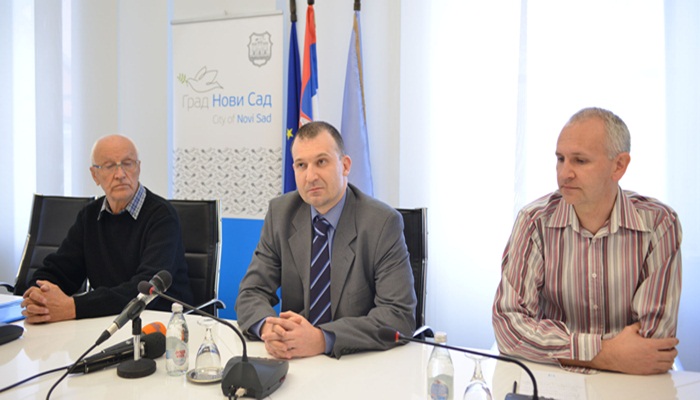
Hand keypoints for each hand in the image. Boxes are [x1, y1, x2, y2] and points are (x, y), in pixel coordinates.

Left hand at [21, 280, 75, 323]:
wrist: (68, 307)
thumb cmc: (62, 298)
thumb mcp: (55, 287)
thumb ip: (45, 283)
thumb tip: (38, 282)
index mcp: (43, 293)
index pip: (31, 291)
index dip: (27, 292)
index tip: (26, 295)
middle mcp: (41, 301)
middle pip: (27, 300)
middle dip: (24, 302)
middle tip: (23, 304)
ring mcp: (41, 309)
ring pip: (27, 310)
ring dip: (25, 310)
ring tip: (25, 310)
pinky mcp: (42, 317)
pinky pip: (31, 318)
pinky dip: (28, 318)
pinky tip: (29, 316)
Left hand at [260, 311, 325, 358]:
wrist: (319, 341)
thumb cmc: (308, 330)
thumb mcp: (301, 319)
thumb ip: (290, 315)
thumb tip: (280, 314)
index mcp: (296, 326)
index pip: (284, 322)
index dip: (275, 320)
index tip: (267, 319)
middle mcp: (296, 334)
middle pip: (282, 334)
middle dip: (271, 335)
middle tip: (263, 336)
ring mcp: (297, 343)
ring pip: (284, 344)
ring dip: (274, 344)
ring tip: (267, 343)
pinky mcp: (298, 351)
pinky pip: (288, 353)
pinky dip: (281, 353)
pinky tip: (275, 351)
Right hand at [563, 322, 677, 373]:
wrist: (611, 356)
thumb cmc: (619, 343)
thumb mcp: (629, 330)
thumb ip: (639, 326)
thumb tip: (643, 322)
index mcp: (650, 345)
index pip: (669, 343)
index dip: (674, 341)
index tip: (675, 340)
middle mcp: (653, 356)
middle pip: (672, 355)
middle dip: (674, 351)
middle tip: (672, 348)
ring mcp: (650, 365)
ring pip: (668, 364)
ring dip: (670, 360)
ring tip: (668, 356)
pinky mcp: (647, 371)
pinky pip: (661, 370)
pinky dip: (664, 367)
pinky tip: (662, 364)